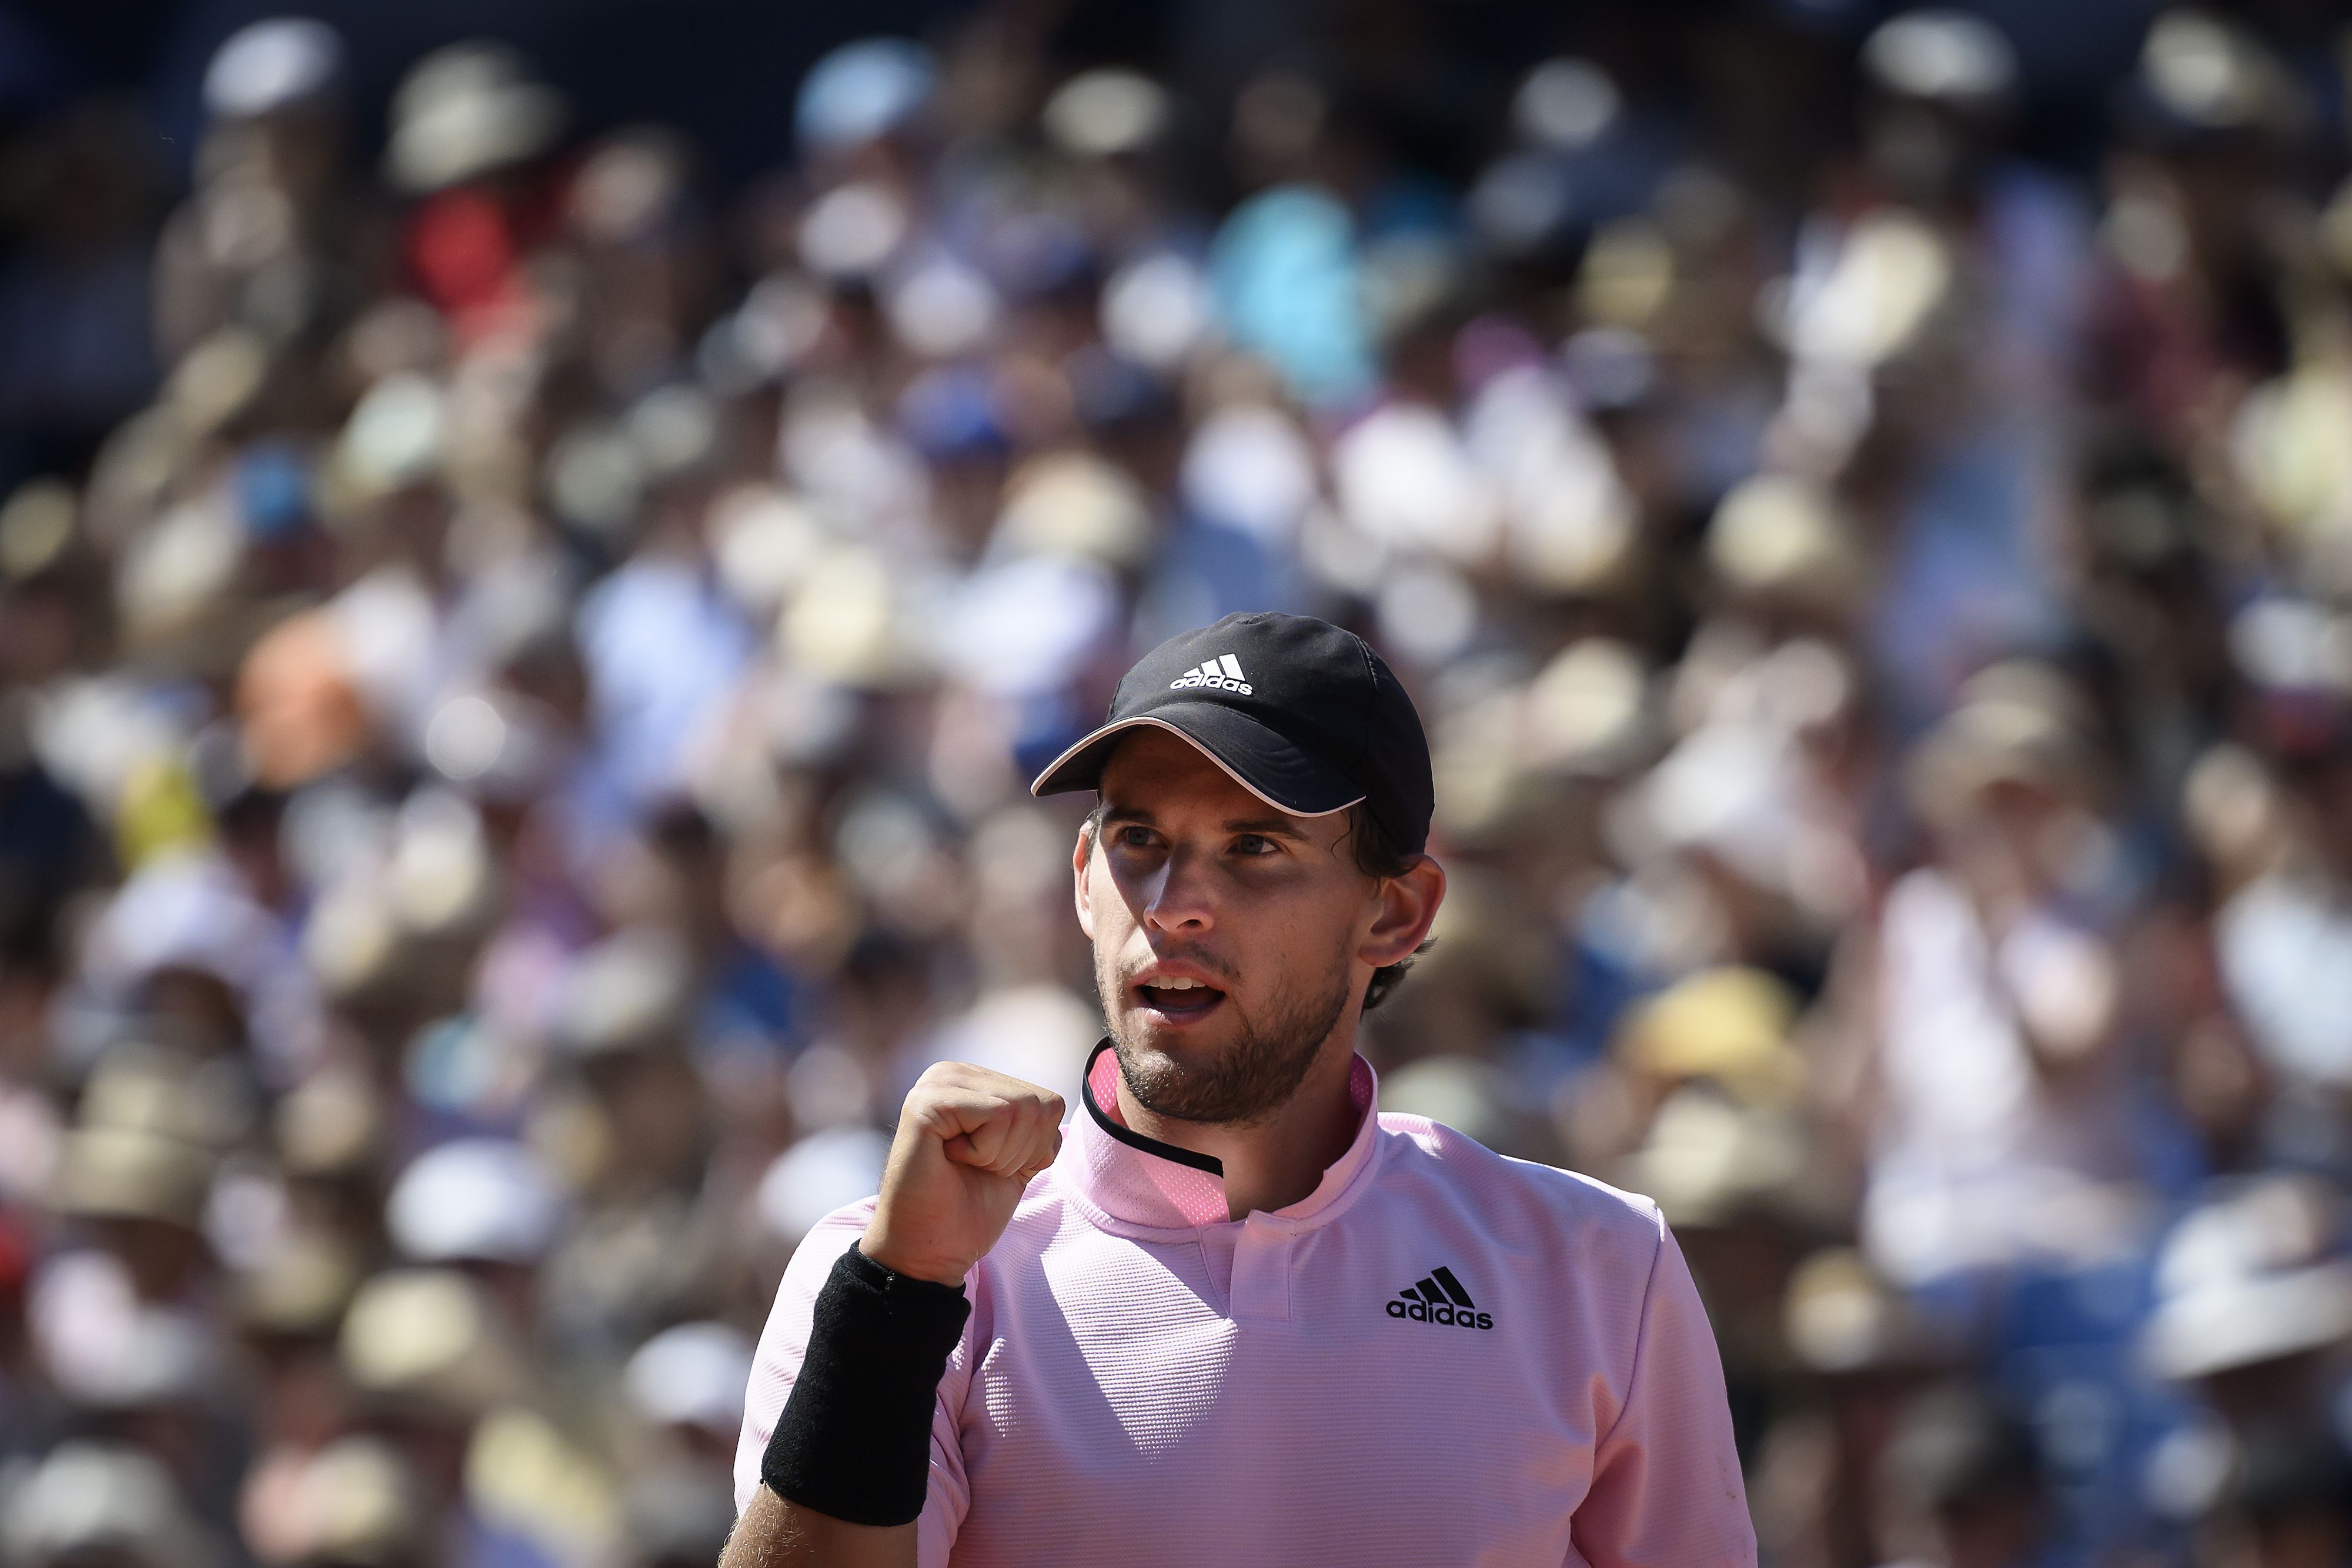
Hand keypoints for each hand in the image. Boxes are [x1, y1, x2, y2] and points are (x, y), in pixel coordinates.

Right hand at [861, 1062, 1064, 1286]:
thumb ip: (1036, 1126)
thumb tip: (1057, 1103)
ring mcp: (938, 1084)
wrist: (929, 1248)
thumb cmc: (969, 1207)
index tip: (993, 1166)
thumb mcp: (1018, 1160)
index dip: (1034, 1149)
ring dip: (1000, 1154)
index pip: (1049, 1103)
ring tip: (963, 1164)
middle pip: (1038, 1103)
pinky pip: (998, 1113)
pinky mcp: (926, 1101)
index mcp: (975, 1081)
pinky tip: (951, 1158)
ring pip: (1021, 1107)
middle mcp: (954, 1073)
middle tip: (977, 1169)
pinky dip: (985, 1151)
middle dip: (1019, 1152)